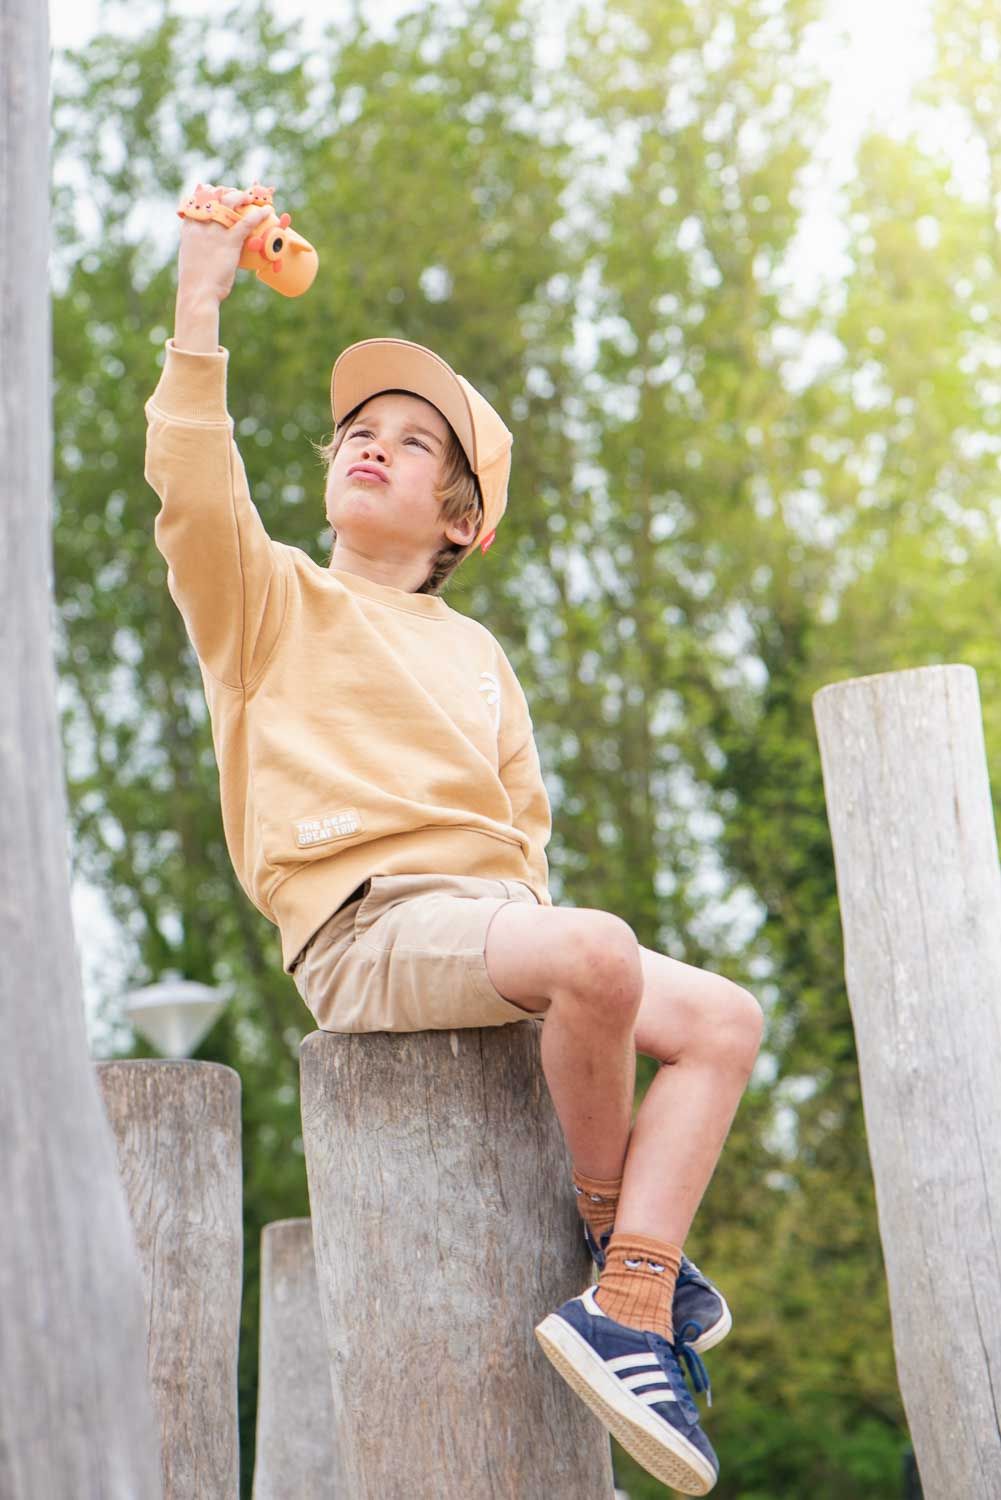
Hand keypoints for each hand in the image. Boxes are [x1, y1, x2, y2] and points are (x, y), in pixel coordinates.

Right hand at [176, 183, 272, 304]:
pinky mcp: (229, 242)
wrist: (197, 293)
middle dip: (226, 191)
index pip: (196, 202)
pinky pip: (246, 223)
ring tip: (251, 197)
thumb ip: (195, 246)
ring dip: (242, 196)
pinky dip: (258, 215)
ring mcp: (215, 232)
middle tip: (236, 195)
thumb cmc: (195, 282)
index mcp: (189, 229)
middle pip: (214, 197)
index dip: (206, 193)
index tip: (213, 190)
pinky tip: (267, 211)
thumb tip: (201, 247)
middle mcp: (201, 225)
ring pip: (230, 203)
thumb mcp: (190, 258)